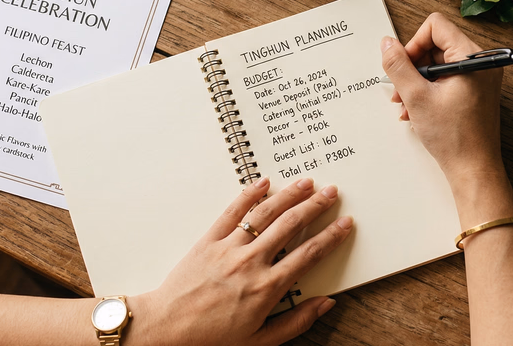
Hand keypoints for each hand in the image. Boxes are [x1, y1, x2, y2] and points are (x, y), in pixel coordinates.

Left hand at [131, 177, 352, 345]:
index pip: (309, 254)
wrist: (167, 328)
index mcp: (267, 288)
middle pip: (290, 225)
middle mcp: (251, 262)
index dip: (331, 236)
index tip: (345, 223)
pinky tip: (264, 182)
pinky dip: (249, 194)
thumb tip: (326, 303)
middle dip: (315, 206)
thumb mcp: (260, 341)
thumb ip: (296, 321)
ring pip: (265, 214)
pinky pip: (232, 212)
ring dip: (289, 195)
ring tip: (306, 182)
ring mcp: (229, 248)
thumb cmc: (212, 338)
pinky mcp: (209, 240)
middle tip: (332, 192)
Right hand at [380, 13, 504, 191]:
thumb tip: (387, 44)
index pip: (435, 26)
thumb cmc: (454, 137)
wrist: (473, 169)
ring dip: (416, 81)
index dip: (413, 44)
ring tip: (406, 105)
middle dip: (412, 66)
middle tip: (401, 90)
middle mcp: (480, 63)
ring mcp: (478, 78)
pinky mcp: (474, 91)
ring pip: (437, 63)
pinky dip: (427, 90)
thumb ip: (398, 66)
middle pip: (435, 45)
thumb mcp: (416, 97)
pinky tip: (416, 110)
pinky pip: (444, 79)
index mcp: (472, 57)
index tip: (405, 67)